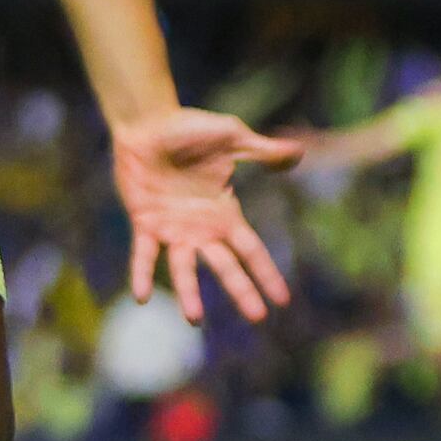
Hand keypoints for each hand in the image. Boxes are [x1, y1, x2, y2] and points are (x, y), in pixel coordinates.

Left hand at [112, 105, 302, 326]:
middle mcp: (201, 230)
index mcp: (225, 214)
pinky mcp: (144, 223)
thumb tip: (300, 152)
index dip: (266, 274)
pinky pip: (143, 254)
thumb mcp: (233, 137)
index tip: (283, 300)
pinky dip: (142, 274)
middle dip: (241, 291)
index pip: (251, 250)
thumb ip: (263, 151)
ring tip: (194, 318)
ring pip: (184, 268)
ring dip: (189, 293)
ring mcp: (172, 230)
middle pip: (226, 266)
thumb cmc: (190, 130)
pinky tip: (141, 297)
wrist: (148, 122)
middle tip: (257, 317)